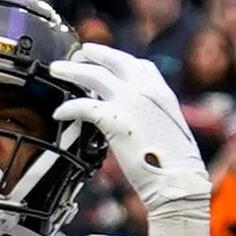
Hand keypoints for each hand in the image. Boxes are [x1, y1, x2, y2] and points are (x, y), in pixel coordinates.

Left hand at [53, 46, 211, 235]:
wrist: (178, 180)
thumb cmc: (176, 166)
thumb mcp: (170, 131)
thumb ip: (154, 118)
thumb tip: (141, 123)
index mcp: (161, 92)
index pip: (139, 65)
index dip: (120, 60)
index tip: (107, 60)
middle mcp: (145, 91)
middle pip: (114, 61)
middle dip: (94, 54)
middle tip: (79, 54)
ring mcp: (129, 102)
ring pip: (94, 75)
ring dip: (72, 70)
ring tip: (57, 69)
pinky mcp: (114, 119)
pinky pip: (83, 105)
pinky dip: (68, 107)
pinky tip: (59, 112)